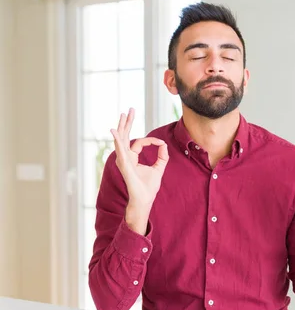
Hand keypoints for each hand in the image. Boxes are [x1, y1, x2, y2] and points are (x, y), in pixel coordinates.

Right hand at [111, 108, 168, 232]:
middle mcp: (126, 157)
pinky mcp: (124, 165)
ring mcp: (123, 160)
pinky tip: (114, 131)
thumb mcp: (158, 169)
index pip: (139, 143)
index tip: (161, 143)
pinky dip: (118, 140)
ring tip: (123, 114)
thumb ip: (162, 157)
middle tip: (130, 110)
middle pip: (125, 136)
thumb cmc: (148, 187)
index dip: (151, 141)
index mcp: (132, 158)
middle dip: (127, 122)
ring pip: (121, 140)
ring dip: (122, 126)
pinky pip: (121, 150)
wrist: (144, 199)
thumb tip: (164, 145)